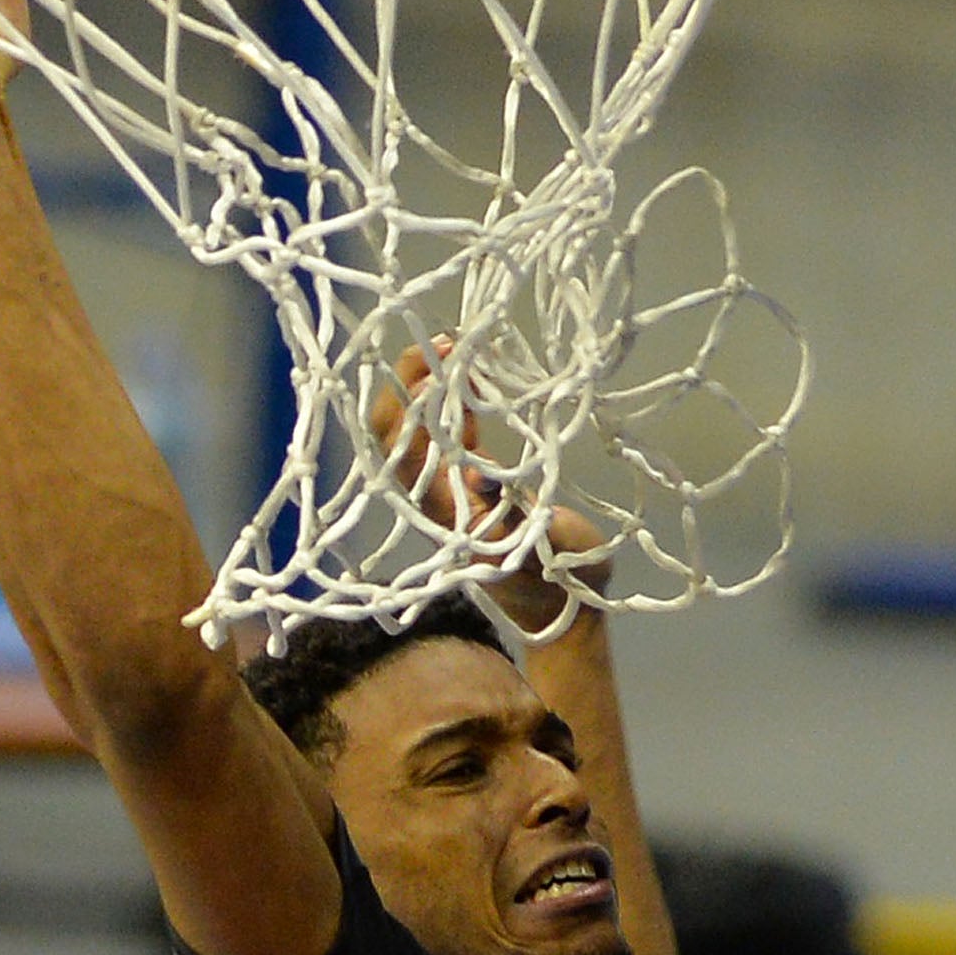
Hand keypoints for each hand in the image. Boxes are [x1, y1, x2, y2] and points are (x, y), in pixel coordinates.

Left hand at [368, 343, 604, 635]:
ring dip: (431, 386)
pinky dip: (452, 401)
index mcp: (444, 512)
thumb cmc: (555, 583)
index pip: (403, 448)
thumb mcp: (547, 551)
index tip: (442, 362)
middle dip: (414, 380)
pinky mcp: (468, 483)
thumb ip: (514, 515)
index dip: (411, 401)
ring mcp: (448, 488)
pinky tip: (473, 380)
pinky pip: (445, 434)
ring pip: (418, 429)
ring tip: (461, 350)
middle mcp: (434, 497)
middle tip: (450, 342)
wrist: (558, 612)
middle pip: (397, 431)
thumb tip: (479, 475)